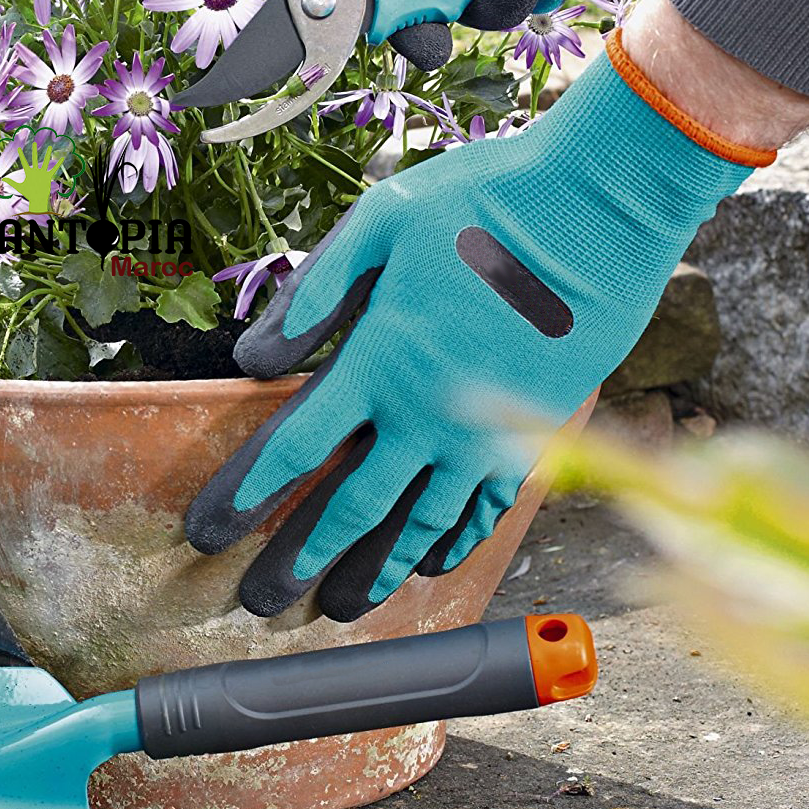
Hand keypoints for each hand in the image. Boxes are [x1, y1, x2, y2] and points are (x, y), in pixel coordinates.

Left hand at [184, 41, 751, 619]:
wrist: (603, 208)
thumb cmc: (485, 201)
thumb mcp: (380, 223)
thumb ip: (314, 294)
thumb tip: (250, 358)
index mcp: (377, 360)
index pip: (291, 450)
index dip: (243, 498)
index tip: (206, 534)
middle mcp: (425, 414)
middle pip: (347, 509)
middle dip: (296, 560)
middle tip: (260, 602)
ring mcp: (484, 434)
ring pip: (416, 525)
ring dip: (372, 571)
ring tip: (338, 608)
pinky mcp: (535, 436)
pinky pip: (484, 511)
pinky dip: (451, 544)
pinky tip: (427, 565)